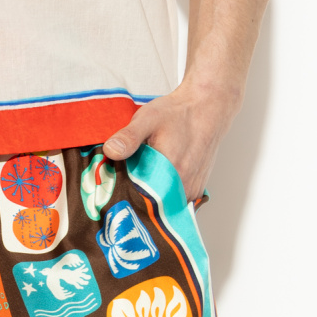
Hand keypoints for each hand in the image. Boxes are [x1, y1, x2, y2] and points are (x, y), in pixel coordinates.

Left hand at [101, 80, 237, 204]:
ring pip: (162, 206)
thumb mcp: (148, 119)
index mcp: (169, 173)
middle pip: (149, 206)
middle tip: (128, 176)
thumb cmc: (177, 114)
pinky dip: (162, 195)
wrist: (206, 110)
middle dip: (134, 197)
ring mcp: (192, 193)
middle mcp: (183, 188)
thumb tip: (110, 151)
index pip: (136, 200)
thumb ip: (129, 137)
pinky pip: (173, 203)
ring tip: (143, 175)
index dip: (122, 194)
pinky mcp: (195, 192)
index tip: (112, 185)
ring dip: (149, 197)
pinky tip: (157, 178)